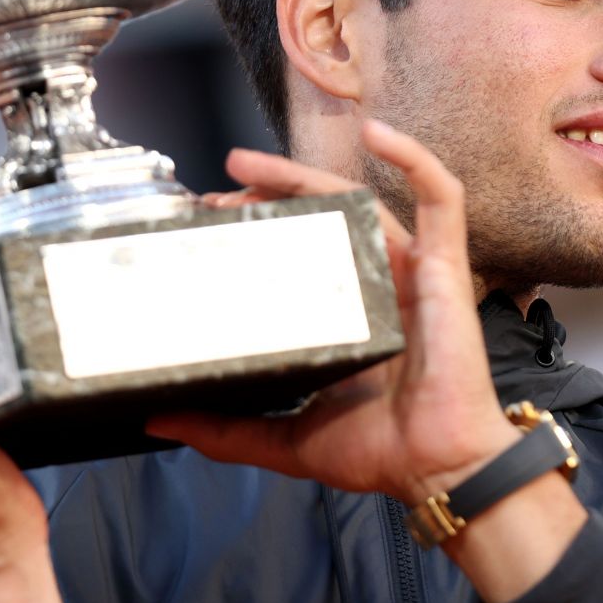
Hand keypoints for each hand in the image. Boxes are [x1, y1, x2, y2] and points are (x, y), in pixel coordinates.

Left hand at [147, 119, 519, 503]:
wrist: (437, 469)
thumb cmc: (380, 452)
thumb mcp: (285, 437)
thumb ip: (225, 430)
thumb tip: (157, 420)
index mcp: (344, 314)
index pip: (296, 251)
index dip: (255, 228)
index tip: (207, 220)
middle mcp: (375, 283)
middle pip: (318, 218)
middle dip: (266, 194)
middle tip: (217, 188)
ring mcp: (411, 270)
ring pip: (359, 199)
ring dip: (304, 174)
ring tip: (249, 163)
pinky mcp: (446, 266)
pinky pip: (441, 197)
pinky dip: (413, 158)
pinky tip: (377, 133)